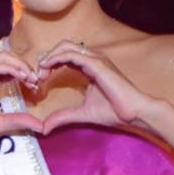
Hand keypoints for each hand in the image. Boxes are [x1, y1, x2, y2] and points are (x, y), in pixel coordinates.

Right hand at [0, 51, 43, 147]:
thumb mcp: (1, 123)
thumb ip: (19, 121)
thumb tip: (41, 126)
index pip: (10, 68)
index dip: (25, 73)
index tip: (36, 86)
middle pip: (8, 57)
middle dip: (25, 65)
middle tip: (36, 79)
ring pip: (3, 57)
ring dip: (20, 64)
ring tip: (30, 77)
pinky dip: (11, 68)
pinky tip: (21, 76)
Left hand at [36, 40, 157, 134]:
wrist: (134, 113)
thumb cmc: (114, 111)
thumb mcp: (81, 113)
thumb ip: (63, 117)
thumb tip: (44, 128)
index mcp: (90, 67)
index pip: (65, 56)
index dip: (50, 63)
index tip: (40, 78)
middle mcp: (93, 59)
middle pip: (63, 46)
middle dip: (47, 57)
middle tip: (38, 74)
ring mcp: (96, 59)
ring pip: (66, 47)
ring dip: (50, 56)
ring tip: (41, 71)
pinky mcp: (98, 64)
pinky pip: (72, 54)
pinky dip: (57, 58)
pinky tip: (47, 67)